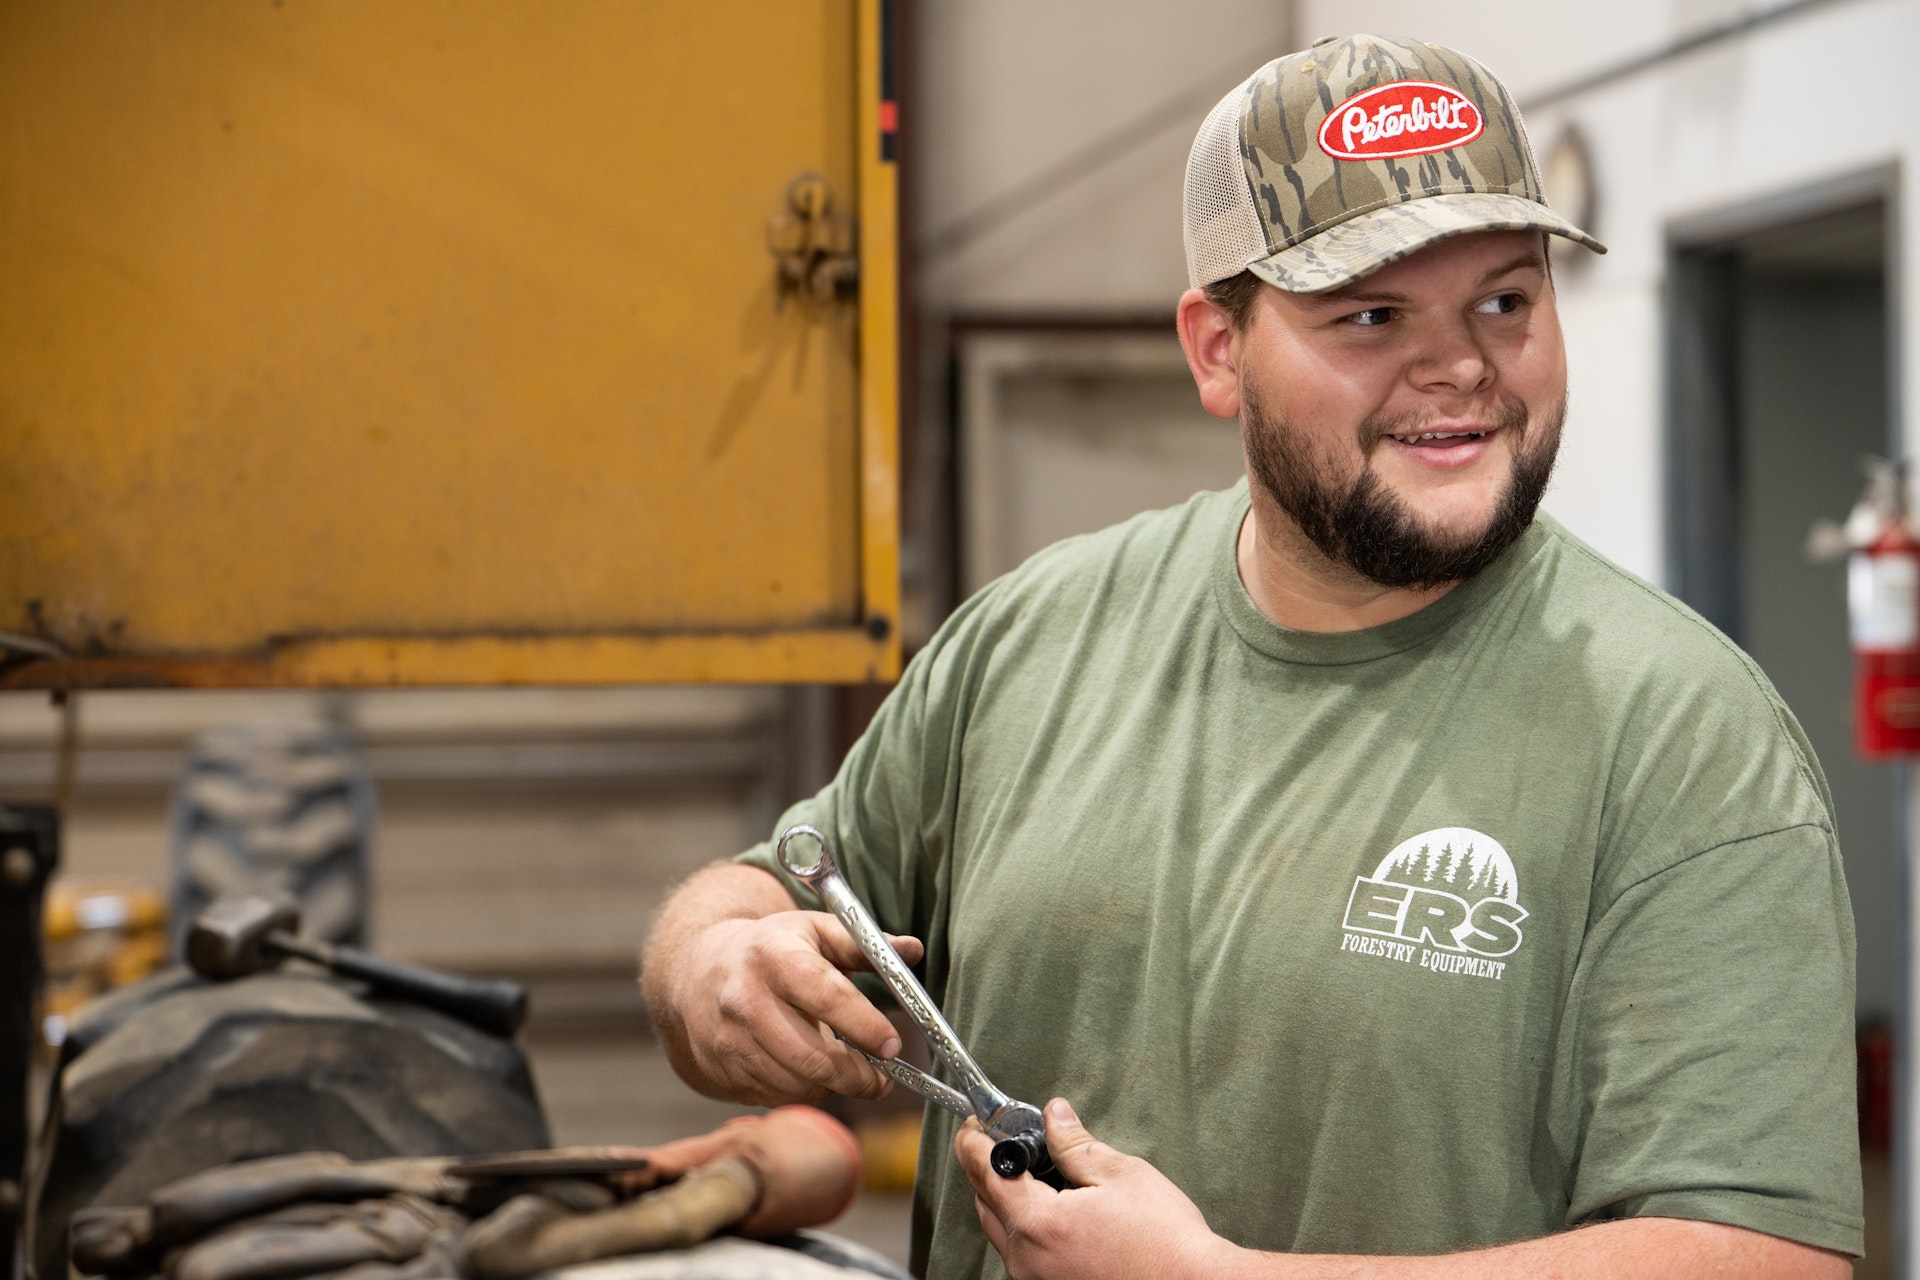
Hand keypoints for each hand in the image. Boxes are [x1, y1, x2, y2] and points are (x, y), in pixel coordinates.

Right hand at [673, 909, 923, 1106]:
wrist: (698, 971)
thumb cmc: (771, 950)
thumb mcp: (814, 932)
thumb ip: (864, 945)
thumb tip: (913, 951)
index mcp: (774, 956)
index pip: (826, 996)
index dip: (866, 1025)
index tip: (894, 1045)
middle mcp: (745, 999)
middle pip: (813, 1057)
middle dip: (858, 1076)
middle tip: (883, 1078)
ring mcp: (729, 1040)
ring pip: (796, 1085)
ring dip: (834, 1087)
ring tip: (850, 1073)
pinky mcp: (722, 1070)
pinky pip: (776, 1098)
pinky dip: (803, 1092)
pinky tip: (811, 1073)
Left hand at [955, 1098, 1228, 1279]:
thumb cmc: (1165, 1243)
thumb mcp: (1122, 1175)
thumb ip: (1076, 1144)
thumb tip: (1055, 1117)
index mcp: (1039, 1224)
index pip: (983, 1171)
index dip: (975, 1140)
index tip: (977, 1124)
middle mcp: (1027, 1260)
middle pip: (986, 1203)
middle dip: (990, 1168)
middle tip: (1009, 1142)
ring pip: (1003, 1232)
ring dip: (1009, 1201)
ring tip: (1041, 1178)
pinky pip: (1023, 1255)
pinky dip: (1028, 1229)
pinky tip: (1059, 1216)